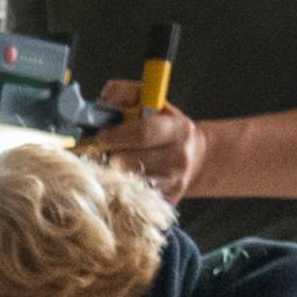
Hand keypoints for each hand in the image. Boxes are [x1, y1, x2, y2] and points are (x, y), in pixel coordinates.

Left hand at [85, 82, 206, 202]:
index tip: (100, 136)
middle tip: (102, 152)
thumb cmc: (165, 127)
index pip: (143, 134)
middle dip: (109, 157)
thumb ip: (126, 93)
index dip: (117, 135)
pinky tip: (120, 180)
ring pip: (127, 184)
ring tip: (112, 164)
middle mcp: (179, 159)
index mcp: (179, 130)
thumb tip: (103, 97)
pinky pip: (131, 198)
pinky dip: (120, 189)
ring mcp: (173, 185)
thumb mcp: (152, 103)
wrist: (195, 159)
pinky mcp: (164, 203)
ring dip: (112, 174)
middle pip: (129, 163)